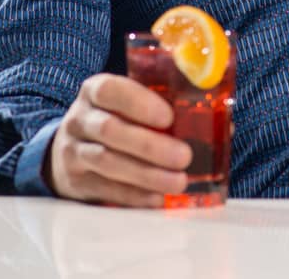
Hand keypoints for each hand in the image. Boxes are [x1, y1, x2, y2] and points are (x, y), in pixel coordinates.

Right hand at [46, 74, 192, 206]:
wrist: (72, 148)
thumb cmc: (116, 120)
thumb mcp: (129, 103)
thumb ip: (163, 103)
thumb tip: (217, 114)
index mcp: (95, 90)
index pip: (110, 90)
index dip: (139, 103)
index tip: (168, 117)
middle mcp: (80, 118)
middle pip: (109, 130)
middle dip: (149, 145)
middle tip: (184, 156)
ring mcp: (73, 151)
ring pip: (107, 162)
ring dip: (146, 174)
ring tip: (177, 181)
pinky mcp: (76, 181)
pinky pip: (105, 189)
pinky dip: (134, 195)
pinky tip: (158, 198)